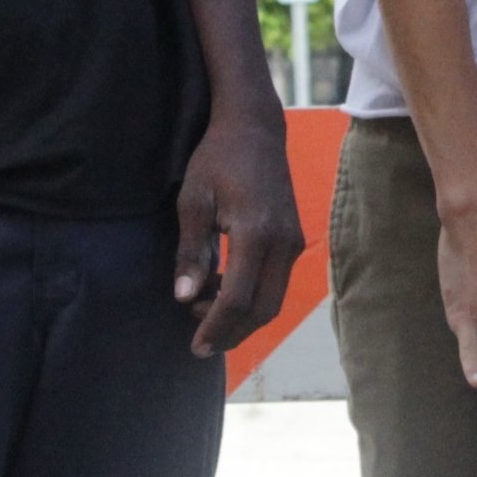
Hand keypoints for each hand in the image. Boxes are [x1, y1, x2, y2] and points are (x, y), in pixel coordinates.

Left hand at [173, 112, 305, 357]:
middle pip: (263, 309)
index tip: (196, 346)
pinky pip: (276, 283)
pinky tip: (223, 291)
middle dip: (232, 333)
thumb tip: (183, 297)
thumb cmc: (217, 160)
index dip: (216, 327)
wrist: (256, 130)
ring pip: (273, 300)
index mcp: (256, 233)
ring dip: (241, 317)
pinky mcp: (294, 241)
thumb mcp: (193, 202)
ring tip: (205, 310)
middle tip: (201, 342)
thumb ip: (190, 252)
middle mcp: (283, 243)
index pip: (238, 298)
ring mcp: (293, 243)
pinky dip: (252, 298)